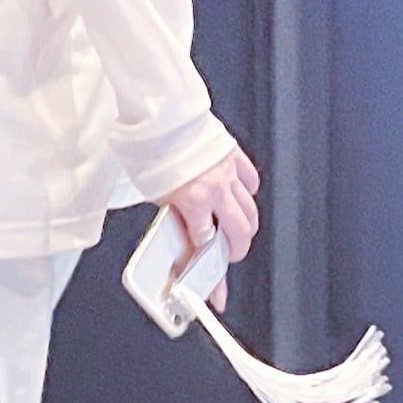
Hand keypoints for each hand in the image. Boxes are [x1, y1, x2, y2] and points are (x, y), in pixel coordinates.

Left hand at [159, 144, 259, 311]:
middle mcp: (216, 189)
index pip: (206, 245)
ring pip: (250, 209)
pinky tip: (243, 197)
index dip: (209, 271)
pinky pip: (251, 180)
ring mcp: (229, 173)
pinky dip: (249, 193)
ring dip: (246, 227)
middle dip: (236, 251)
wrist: (160, 114)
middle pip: (239, 232)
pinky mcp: (234, 156)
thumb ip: (176, 216)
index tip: (212, 288)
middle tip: (229, 258)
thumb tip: (184, 235)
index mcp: (194, 200)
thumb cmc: (151, 148)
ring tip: (239, 235)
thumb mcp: (156, 194)